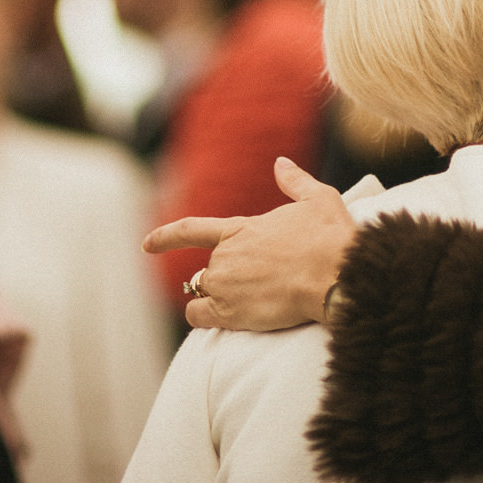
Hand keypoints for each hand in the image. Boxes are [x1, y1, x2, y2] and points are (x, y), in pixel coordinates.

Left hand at [145, 157, 356, 330]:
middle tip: (258, 285)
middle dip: (224, 277)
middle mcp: (225, 256)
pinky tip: (223, 319)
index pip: (190, 230)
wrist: (335, 273)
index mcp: (239, 229)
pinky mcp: (230, 312)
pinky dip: (203, 318)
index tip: (147, 244)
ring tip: (249, 302)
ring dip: (216, 298)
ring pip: (202, 293)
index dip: (166, 237)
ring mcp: (224, 285)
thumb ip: (294, 181)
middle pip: (207, 270)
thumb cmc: (330, 236)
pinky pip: (198, 318)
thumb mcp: (317, 198)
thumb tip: (280, 163)